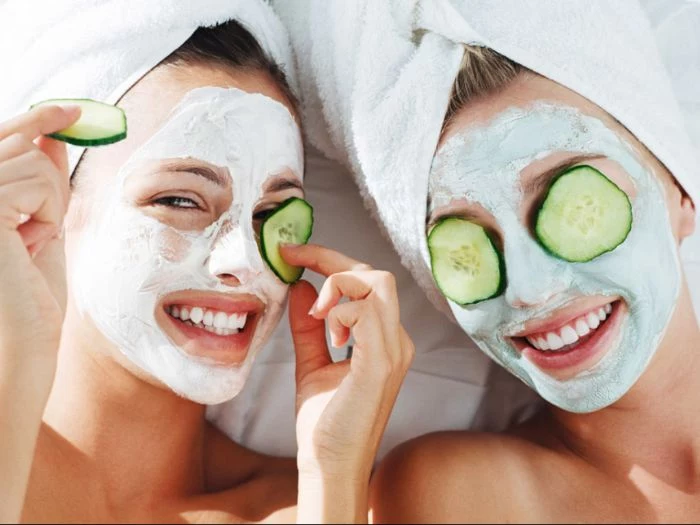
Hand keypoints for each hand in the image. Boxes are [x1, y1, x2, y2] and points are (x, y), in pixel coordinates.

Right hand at [0, 104, 79, 376]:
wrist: (20, 349)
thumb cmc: (28, 300)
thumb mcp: (39, 228)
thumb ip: (39, 184)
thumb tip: (49, 138)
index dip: (32, 120)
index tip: (74, 109)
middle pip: (13, 144)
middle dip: (47, 164)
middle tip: (60, 172)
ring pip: (32, 162)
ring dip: (49, 204)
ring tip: (31, 244)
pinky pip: (37, 179)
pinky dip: (50, 213)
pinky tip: (31, 246)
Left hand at [282, 244, 414, 522]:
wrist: (330, 466)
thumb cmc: (325, 423)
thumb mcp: (312, 363)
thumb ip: (308, 328)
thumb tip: (300, 288)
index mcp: (383, 339)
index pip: (366, 283)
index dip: (330, 260)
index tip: (294, 253)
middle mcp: (396, 340)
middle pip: (375, 274)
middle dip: (332, 260)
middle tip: (295, 261)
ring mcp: (393, 351)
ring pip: (376, 284)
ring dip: (337, 288)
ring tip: (317, 317)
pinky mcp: (381, 364)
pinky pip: (368, 313)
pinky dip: (341, 313)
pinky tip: (330, 336)